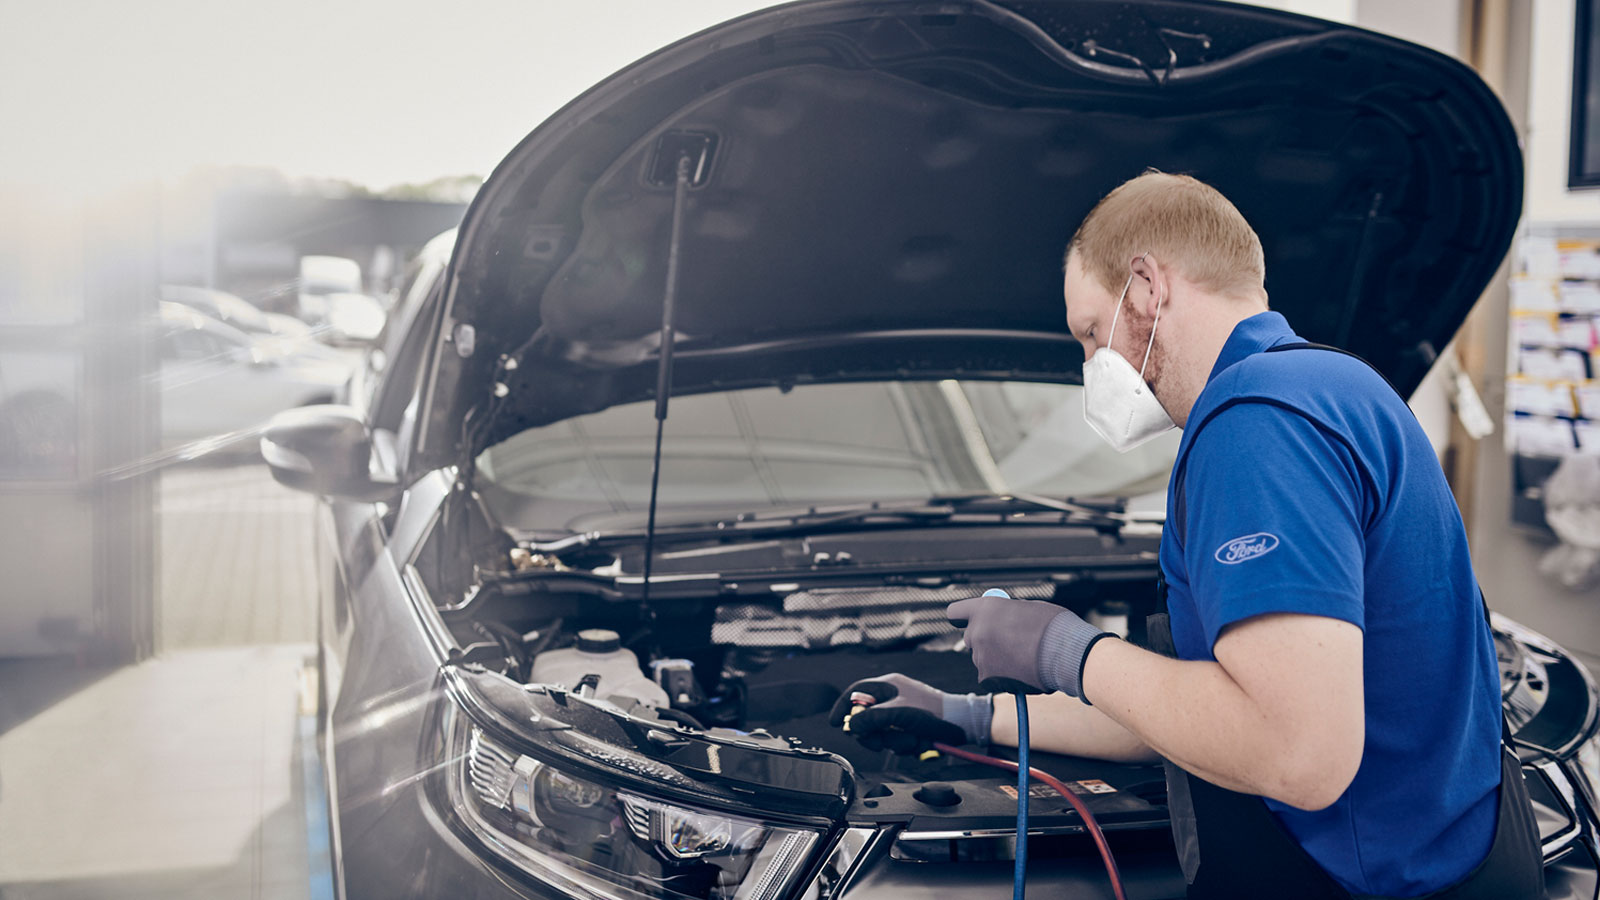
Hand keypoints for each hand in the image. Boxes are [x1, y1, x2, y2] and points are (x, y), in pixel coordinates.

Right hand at [827, 673, 991, 754]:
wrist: (963, 725)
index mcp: (888, 685)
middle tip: (879, 743)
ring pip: (883, 733)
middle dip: (873, 734)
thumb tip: (850, 726)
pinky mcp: (912, 727)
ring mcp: (903, 713)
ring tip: (912, 739)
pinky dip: (907, 745)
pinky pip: (897, 740)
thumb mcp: (898, 714)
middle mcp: (894, 697)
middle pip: (866, 718)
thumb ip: (871, 719)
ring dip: (895, 742)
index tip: (835, 723)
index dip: (843, 706)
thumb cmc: (932, 712)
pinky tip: (919, 743)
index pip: (856, 692)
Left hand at [946, 590, 1112, 700]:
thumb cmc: (1054, 627)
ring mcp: (980, 656)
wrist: (1067, 652)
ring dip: (997, 659)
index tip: (969, 620)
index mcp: (985, 609)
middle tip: (1006, 643)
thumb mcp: (1027, 609)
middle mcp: (977, 631)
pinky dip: (1003, 677)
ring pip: (983, 659)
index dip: (963, 617)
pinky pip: (990, 677)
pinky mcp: (987, 678)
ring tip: (1025, 658)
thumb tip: (1001, 620)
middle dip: (985, 640)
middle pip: (971, 637)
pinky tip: (1023, 672)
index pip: (956, 612)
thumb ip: (1006, 615)